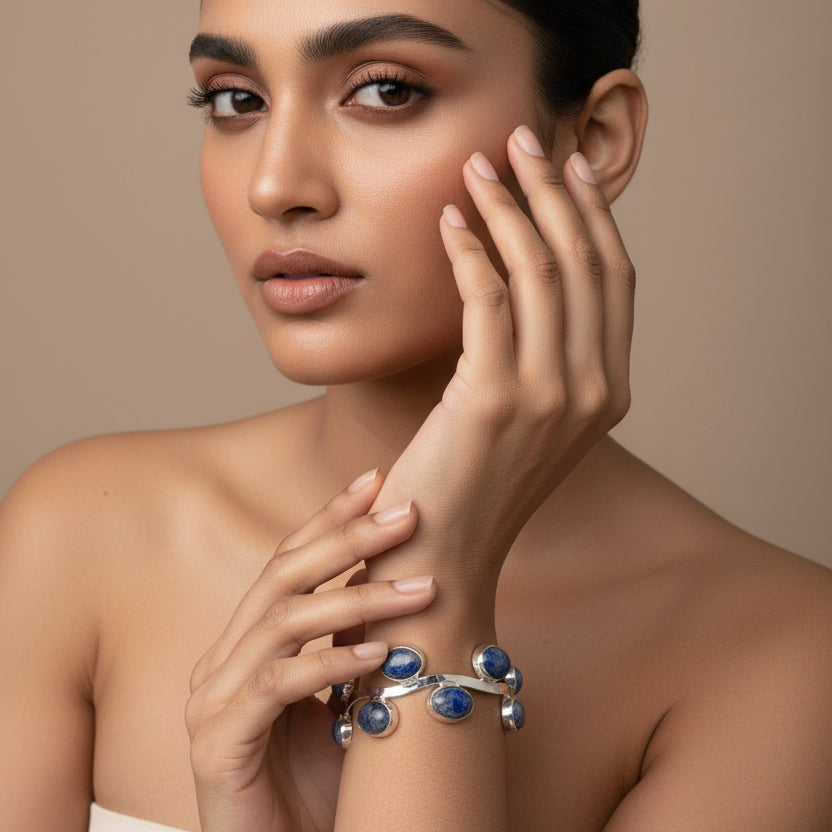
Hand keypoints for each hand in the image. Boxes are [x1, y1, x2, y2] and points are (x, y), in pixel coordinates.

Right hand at [186, 471, 435, 831]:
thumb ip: (350, 642)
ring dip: (358, 597)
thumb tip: (397, 580)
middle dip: (347, 538)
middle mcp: (222, 662)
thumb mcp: (341, 700)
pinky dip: (331, 662)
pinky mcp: (218, 744)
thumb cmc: (318, 785)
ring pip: (284, 621)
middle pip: (282, 576)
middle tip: (407, 513)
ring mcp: (212, 702)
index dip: (330, 519)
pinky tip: (379, 654)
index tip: (377, 483)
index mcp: (246, 645)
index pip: (287, 562)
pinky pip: (279, 685)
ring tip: (420, 587)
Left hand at [369, 126, 633, 595]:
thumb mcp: (526, 416)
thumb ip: (543, 354)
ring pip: (541, 270)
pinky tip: (449, 220)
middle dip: (552, 190)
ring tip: (480, 164)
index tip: (562, 166)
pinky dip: (471, 250)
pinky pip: (489, 298)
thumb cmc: (471, 482)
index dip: (591, 214)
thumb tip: (526, 277)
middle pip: (584, 261)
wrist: (441, 555)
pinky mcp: (496, 398)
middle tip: (520, 139)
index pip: (614, 279)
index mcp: (608, 390)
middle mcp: (593, 390)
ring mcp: (551, 396)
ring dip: (509, 206)